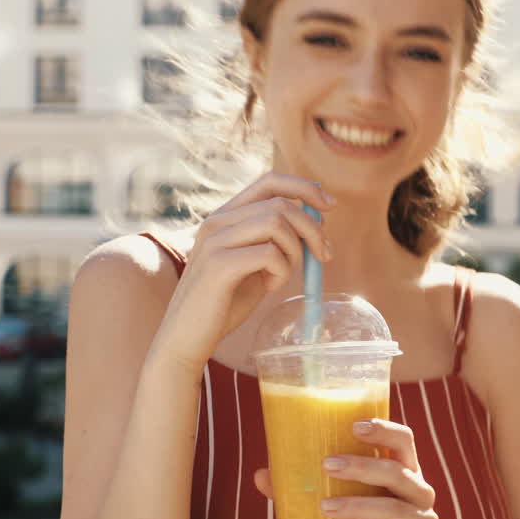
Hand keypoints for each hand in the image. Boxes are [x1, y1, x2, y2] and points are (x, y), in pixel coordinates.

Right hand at [151, 172, 334, 372]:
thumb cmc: (226, 302)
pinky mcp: (219, 264)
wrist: (189, 337)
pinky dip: (282, 271)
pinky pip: (269, 253)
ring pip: (277, 224)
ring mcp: (215, 241)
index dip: (305, 187)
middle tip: (324, 255)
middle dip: (313, 228)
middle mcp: (217, 221)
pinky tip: (270, 287)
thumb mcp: (257, 264)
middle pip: (281, 204)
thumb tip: (319, 220)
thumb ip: (279, 240)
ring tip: (282, 276)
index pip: (270, 181)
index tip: (330, 205)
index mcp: (226, 216)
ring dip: (295, 252)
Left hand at [255, 419, 437, 518]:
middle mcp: (420, 493)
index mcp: (404, 473)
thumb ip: (304, 492)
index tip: (354, 425)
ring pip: (395, 508)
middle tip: (327, 465)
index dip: (385, 430)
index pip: (404, 441)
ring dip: (359, 506)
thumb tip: (262, 475)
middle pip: (399, 472)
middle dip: (363, 467)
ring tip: (325, 507)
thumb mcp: (341, 504)